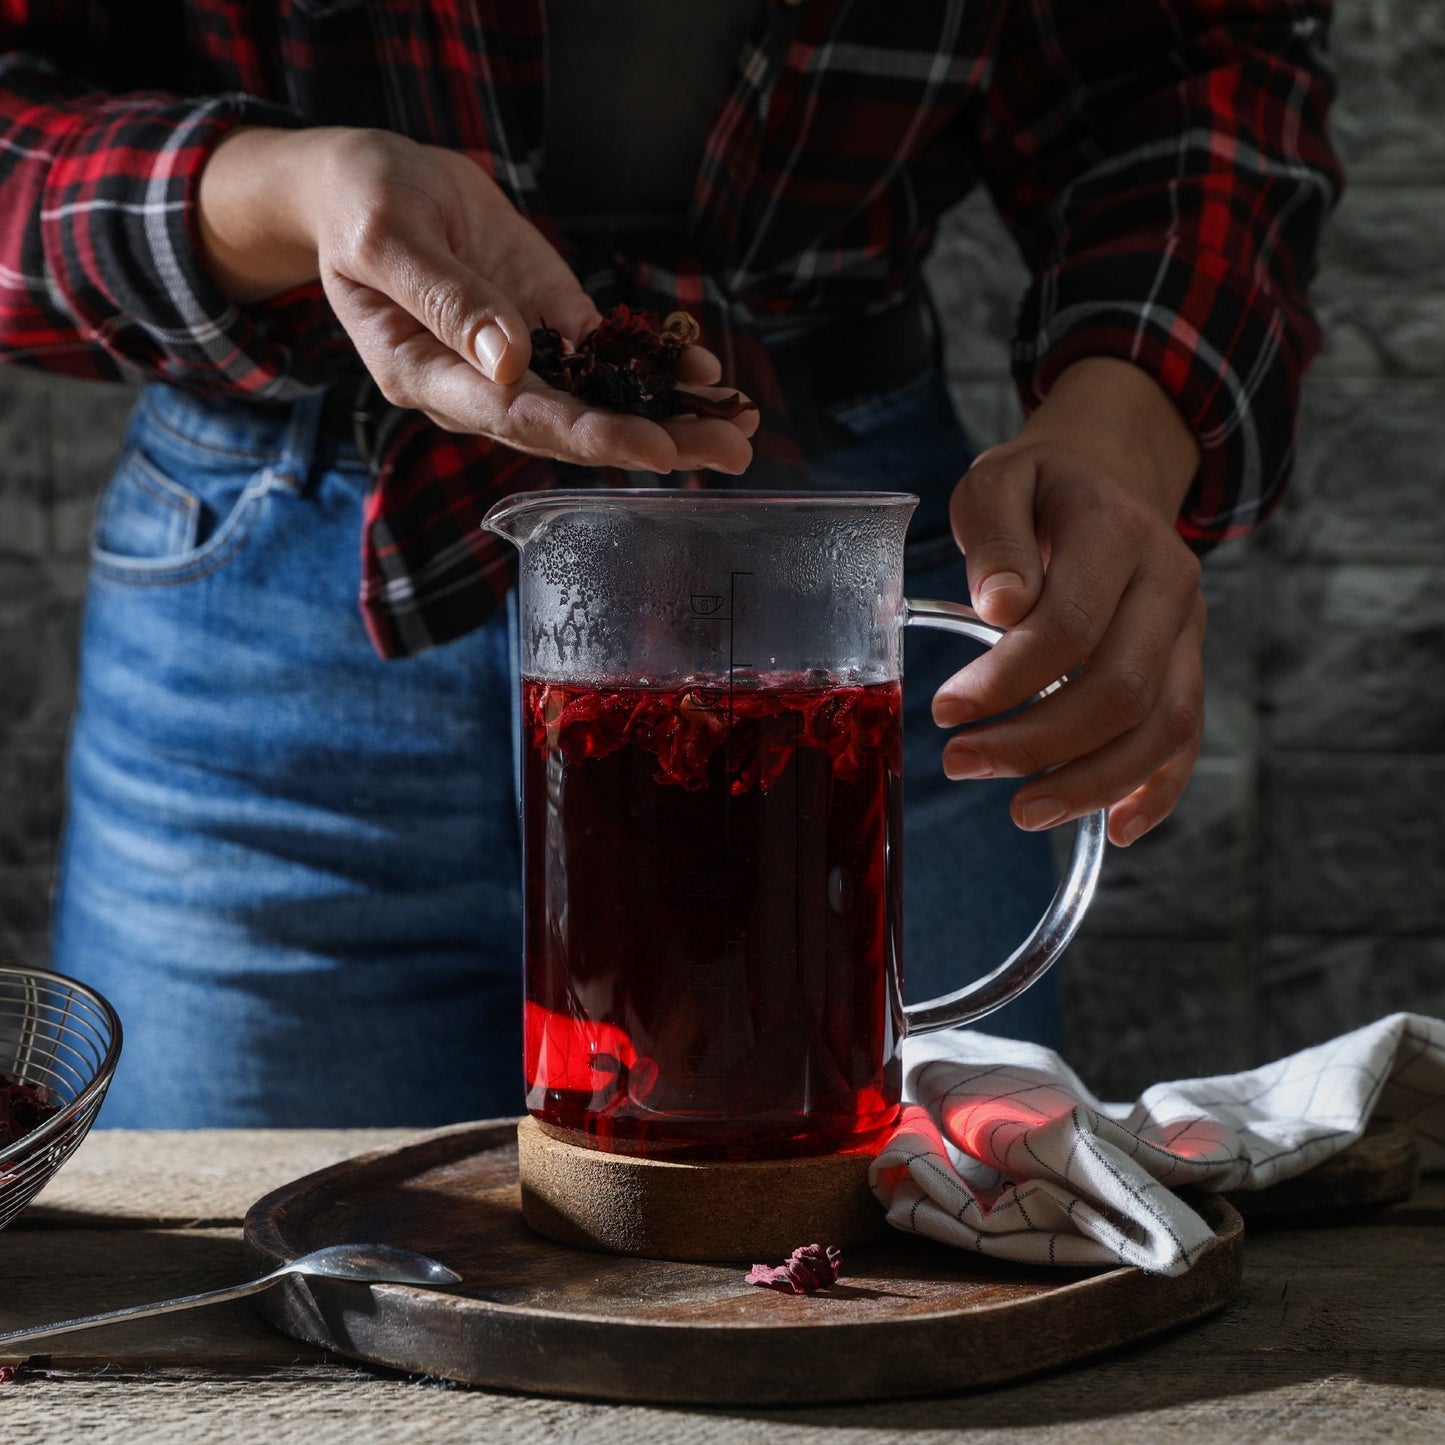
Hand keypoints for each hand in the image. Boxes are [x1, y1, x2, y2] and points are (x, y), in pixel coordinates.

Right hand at [197, 127, 756, 472]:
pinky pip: (608, 359)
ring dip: (673, 417)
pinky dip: (658, 368)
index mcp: (430, 377)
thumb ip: (445, 301)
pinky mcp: (550, 326)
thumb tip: (511, 362)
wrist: (369, 187)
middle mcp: (483, 387)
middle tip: (732, 453)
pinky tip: (707, 374)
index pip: (522, 418)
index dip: (593, 436)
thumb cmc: (362, 206)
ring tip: (741, 425)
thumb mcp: (387, 237)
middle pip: (576, 428)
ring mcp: (523, 361)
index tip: (657, 450)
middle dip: (657, 441)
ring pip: (602, 402)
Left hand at [933, 358, 1204, 846]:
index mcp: (1115, 532)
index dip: (1007, 679)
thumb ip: (995, 538)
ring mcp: (1188, 628)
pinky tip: (1114, 829)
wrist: (1108, 474)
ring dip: (1092, 781)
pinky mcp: (1189, 663)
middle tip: (962, 763)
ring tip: (1023, 812)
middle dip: (1037, 741)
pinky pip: (1188, 737)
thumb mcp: (998, 482)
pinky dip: (1156, 790)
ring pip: (1162, 724)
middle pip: (1119, 686)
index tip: (945, 711)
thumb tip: (1002, 608)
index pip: (1070, 625)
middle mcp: (1167, 583)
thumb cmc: (1038, 489)